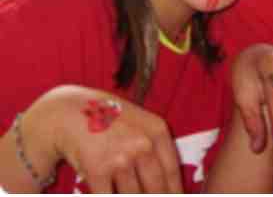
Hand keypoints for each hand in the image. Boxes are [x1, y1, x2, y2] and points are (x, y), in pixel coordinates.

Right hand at [23, 85, 182, 192]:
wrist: (71, 112)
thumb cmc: (110, 119)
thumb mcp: (142, 123)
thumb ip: (156, 148)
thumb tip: (170, 183)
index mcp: (157, 131)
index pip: (171, 172)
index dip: (174, 193)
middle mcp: (143, 145)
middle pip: (155, 189)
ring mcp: (120, 159)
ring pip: (133, 196)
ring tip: (127, 191)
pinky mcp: (98, 170)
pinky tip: (110, 192)